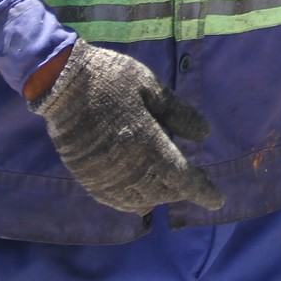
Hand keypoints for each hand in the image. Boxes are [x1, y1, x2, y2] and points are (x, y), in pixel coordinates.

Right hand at [26, 39, 225, 213]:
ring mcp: (104, 175)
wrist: (62, 82)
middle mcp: (127, 168)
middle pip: (162, 192)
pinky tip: (137, 195)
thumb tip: (204, 135)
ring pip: (138, 201)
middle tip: (196, 181)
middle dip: (182, 190)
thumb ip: (180, 114)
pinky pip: (113, 199)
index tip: (218, 200)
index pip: (182, 179)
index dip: (203, 192)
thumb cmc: (113, 79)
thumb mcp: (154, 89)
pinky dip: (130, 201)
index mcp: (148, 145)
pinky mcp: (85, 175)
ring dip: (158, 197)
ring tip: (169, 187)